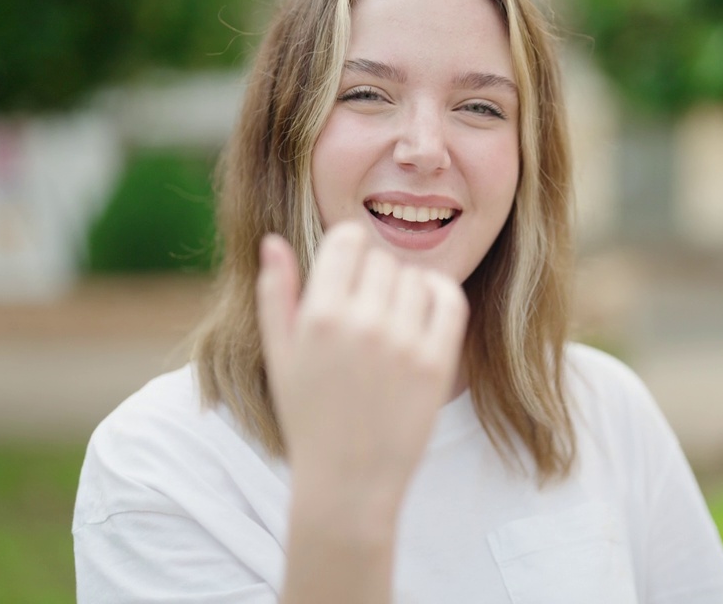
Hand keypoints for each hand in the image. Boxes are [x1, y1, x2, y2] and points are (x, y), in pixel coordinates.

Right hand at [256, 222, 468, 506]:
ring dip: (405, 290)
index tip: (349, 270)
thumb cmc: (309, 417)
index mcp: (319, 316)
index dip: (349, 250)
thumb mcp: (280, 356)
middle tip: (368, 308)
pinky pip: (449, 299)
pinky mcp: (437, 362)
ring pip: (415, 278)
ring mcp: (403, 343)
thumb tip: (274, 242)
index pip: (348, 240)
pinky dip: (440, 293)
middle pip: (382, 260)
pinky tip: (426, 307)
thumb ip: (275, 295)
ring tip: (393, 320)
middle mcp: (362, 324)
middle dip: (374, 277)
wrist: (349, 481)